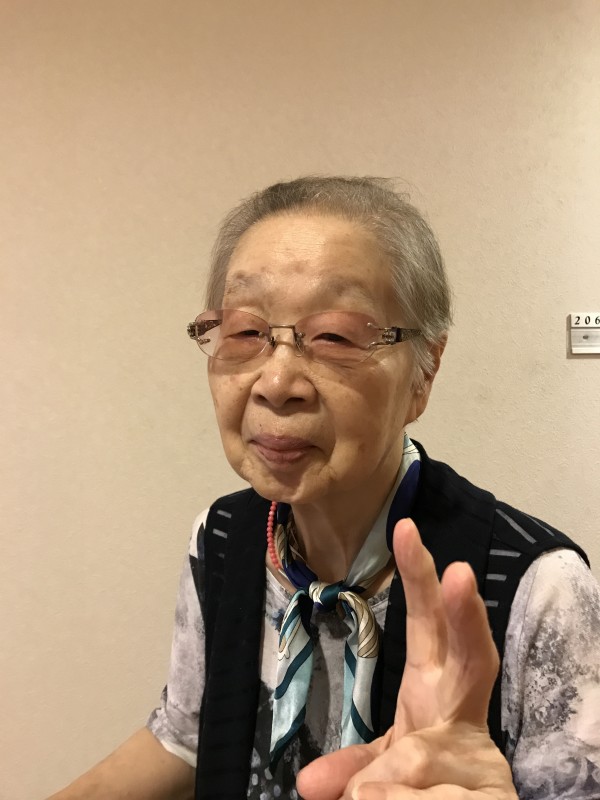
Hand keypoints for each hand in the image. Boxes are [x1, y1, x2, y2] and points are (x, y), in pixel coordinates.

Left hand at [296, 519, 516, 799]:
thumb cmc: (428, 784)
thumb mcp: (384, 764)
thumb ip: (354, 764)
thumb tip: (309, 784)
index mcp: (434, 688)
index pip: (426, 624)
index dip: (419, 578)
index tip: (404, 528)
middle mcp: (464, 711)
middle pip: (472, 655)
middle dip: (465, 614)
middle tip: (460, 571)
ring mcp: (483, 753)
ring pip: (421, 757)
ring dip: (381, 788)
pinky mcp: (498, 794)